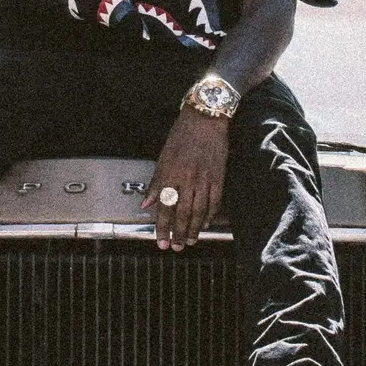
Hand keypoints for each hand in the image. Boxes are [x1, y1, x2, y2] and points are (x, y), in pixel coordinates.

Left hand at [142, 106, 228, 250]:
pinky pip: (215, 201)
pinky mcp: (219, 176)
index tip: (160, 242)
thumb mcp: (163, 156)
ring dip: (194, 229)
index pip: (164, 207)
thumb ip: (155, 182)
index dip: (162, 228)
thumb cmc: (182, 134)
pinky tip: (206, 224)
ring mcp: (204, 178)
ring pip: (199, 211)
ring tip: (190, 241)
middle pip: (182, 213)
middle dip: (178, 234)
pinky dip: (210, 215)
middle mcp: (187, 178)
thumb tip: (146, 203)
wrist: (206, 117)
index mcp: (170, 173)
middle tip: (176, 248)